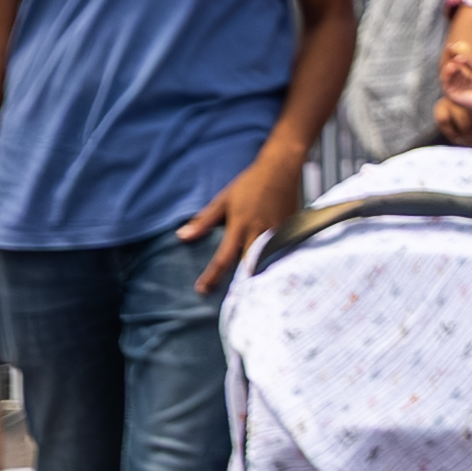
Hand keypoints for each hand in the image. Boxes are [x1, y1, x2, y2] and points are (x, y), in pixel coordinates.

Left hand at [184, 145, 308, 295]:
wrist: (281, 168)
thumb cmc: (250, 183)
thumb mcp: (223, 200)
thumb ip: (204, 221)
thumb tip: (182, 237)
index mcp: (240, 226)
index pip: (223, 258)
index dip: (211, 277)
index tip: (201, 290)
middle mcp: (259, 232)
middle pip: (249, 266)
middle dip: (240, 284)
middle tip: (231, 303)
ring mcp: (277, 233)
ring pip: (267, 262)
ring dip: (258, 277)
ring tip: (251, 296)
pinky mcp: (289, 231)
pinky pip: (280, 253)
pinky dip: (273, 265)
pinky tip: (271, 276)